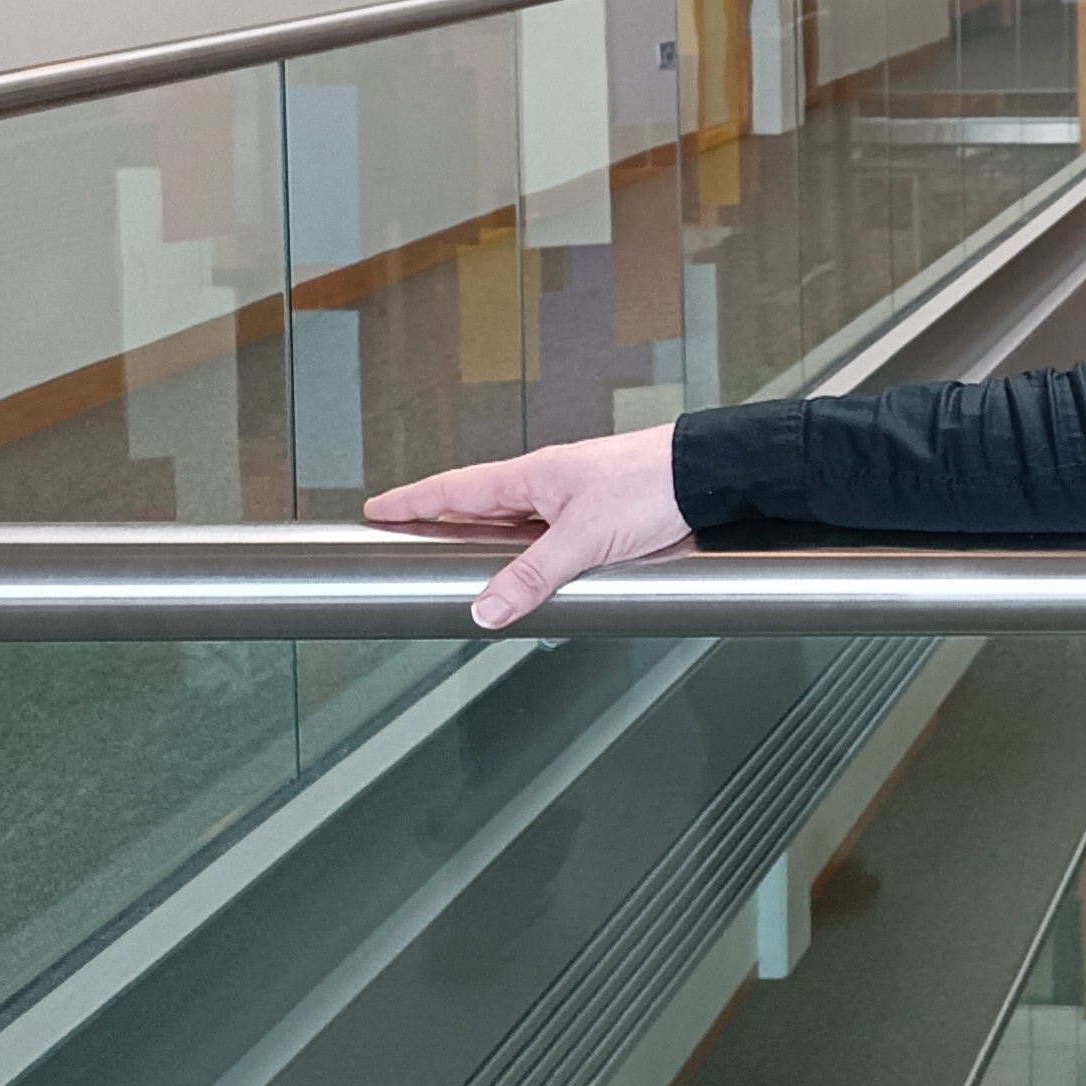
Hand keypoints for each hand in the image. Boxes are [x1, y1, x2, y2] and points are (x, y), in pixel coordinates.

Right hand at [365, 424, 687, 628]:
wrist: (708, 479)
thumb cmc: (651, 483)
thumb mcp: (584, 536)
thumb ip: (534, 575)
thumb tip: (485, 608)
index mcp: (532, 477)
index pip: (454, 490)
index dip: (413, 502)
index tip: (376, 509)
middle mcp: (546, 491)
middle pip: (478, 516)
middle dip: (442, 534)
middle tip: (404, 551)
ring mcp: (571, 511)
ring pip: (515, 540)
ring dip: (492, 562)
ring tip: (461, 587)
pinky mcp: (598, 531)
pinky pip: (551, 555)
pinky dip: (534, 574)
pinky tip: (532, 595)